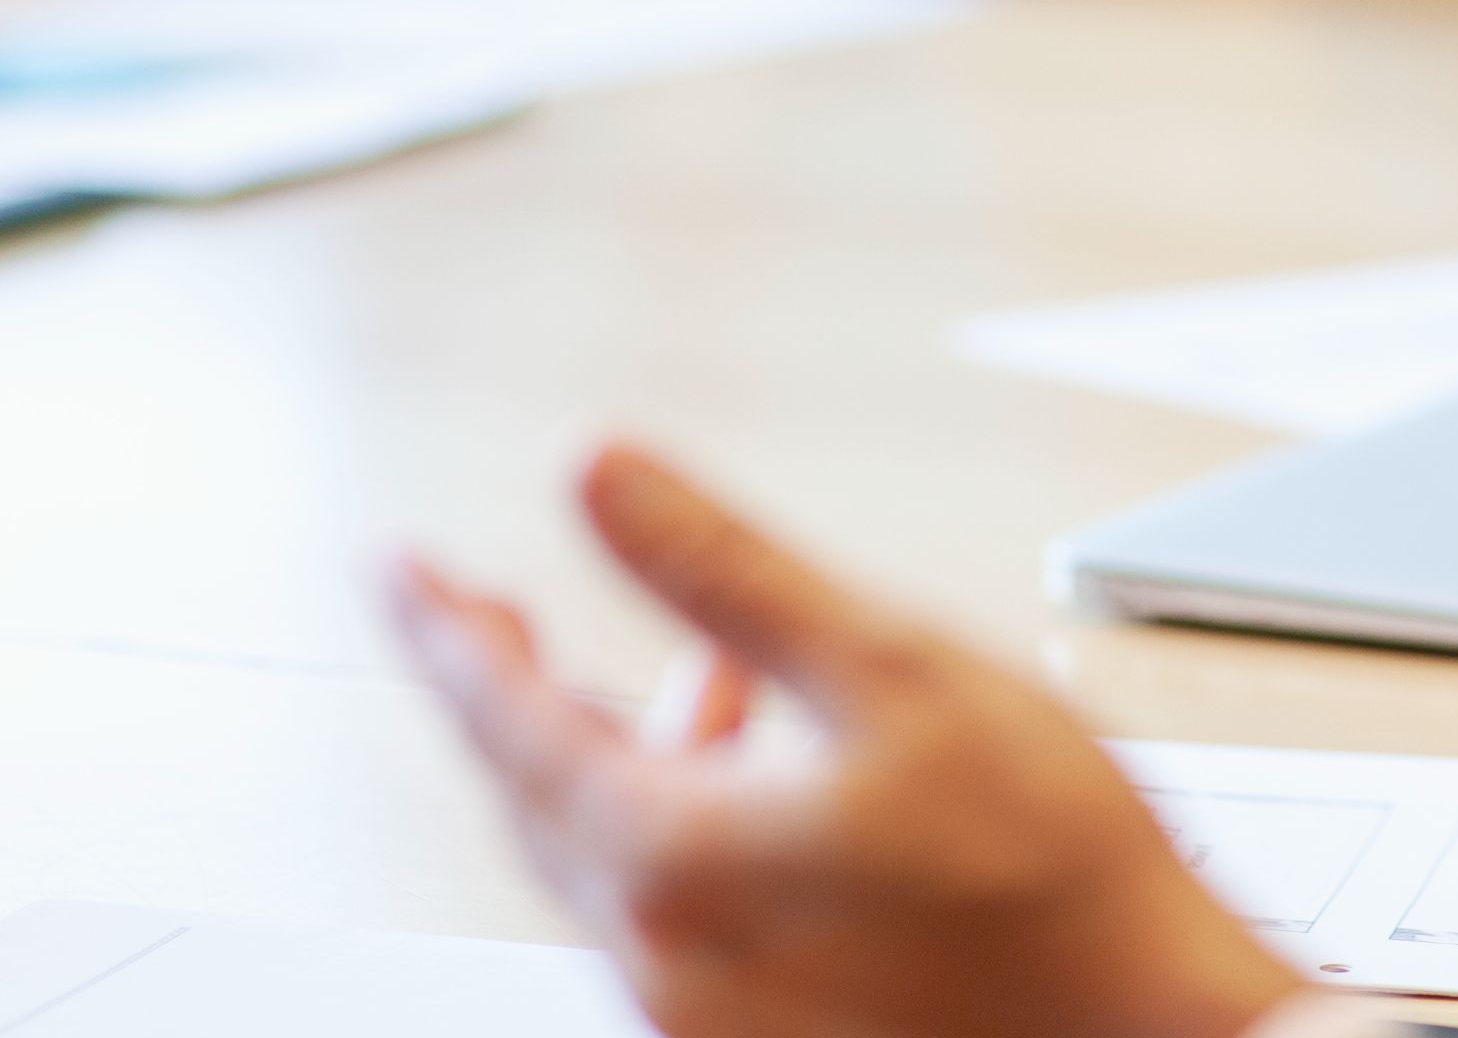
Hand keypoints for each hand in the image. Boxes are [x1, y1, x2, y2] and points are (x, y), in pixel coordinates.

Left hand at [389, 446, 1301, 1037]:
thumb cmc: (1056, 878)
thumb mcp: (894, 673)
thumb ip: (726, 572)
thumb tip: (598, 474)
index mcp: (674, 861)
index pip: (505, 722)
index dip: (444, 632)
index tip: (400, 570)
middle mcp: (665, 960)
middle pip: (541, 802)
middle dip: (515, 691)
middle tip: (488, 611)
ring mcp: (709, 1018)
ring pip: (615, 863)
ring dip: (626, 756)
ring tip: (695, 679)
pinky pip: (679, 918)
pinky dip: (689, 829)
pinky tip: (771, 779)